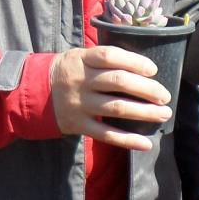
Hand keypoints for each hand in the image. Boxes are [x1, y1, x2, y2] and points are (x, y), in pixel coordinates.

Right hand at [49, 45, 170, 152]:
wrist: (33, 93)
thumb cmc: (66, 72)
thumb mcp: (78, 56)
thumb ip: (103, 58)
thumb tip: (140, 65)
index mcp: (81, 60)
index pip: (111, 56)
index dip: (134, 62)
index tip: (153, 70)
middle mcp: (81, 81)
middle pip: (119, 82)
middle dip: (147, 88)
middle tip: (165, 95)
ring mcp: (80, 104)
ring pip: (117, 108)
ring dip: (144, 112)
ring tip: (164, 114)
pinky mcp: (78, 125)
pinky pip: (106, 134)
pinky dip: (127, 140)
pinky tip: (145, 142)